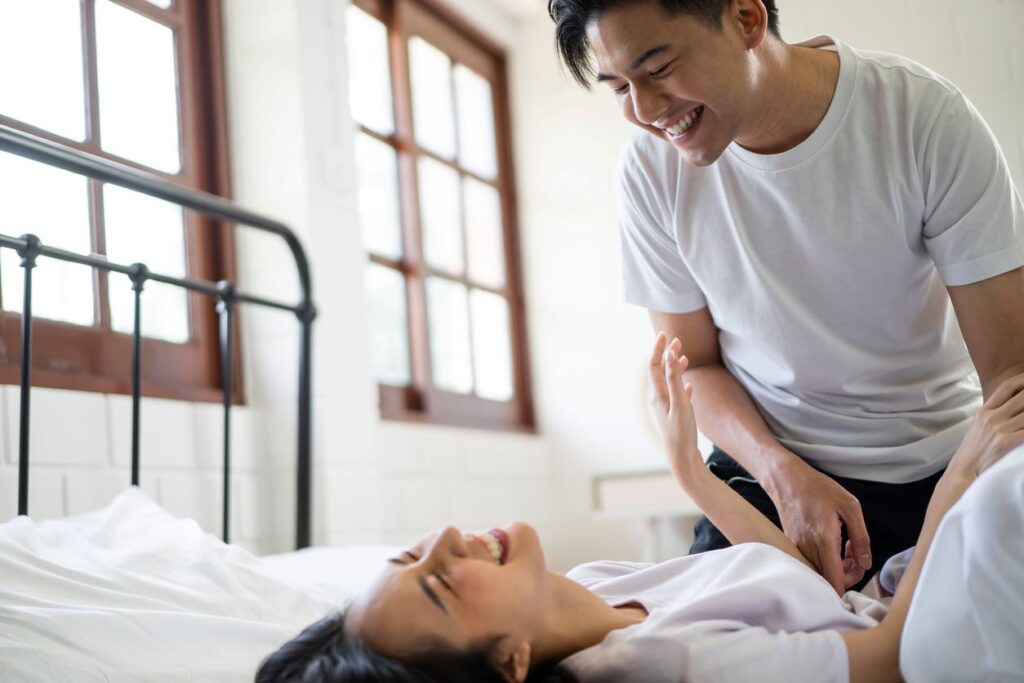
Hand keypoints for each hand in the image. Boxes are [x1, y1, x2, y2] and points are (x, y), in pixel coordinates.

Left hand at [647, 332, 701, 473]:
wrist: (683, 461)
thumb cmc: (681, 433)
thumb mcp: (680, 403)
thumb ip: (674, 379)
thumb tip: (669, 354)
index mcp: (656, 395)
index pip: (654, 366)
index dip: (659, 349)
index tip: (665, 335)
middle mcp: (658, 400)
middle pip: (660, 372)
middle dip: (667, 355)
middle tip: (677, 340)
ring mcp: (667, 409)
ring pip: (669, 383)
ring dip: (675, 369)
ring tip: (684, 357)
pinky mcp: (675, 417)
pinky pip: (677, 396)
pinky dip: (682, 386)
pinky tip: (690, 386)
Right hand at [769, 459, 870, 593]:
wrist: (787, 480)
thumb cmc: (818, 488)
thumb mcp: (850, 507)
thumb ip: (861, 538)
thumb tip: (866, 563)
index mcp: (824, 540)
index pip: (835, 581)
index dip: (851, 581)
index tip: (860, 566)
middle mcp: (808, 549)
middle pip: (829, 580)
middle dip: (848, 572)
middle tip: (856, 552)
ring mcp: (798, 549)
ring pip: (821, 572)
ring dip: (837, 565)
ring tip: (845, 544)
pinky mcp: (794, 546)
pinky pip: (812, 562)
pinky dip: (826, 558)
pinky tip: (831, 541)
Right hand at [948, 371, 1023, 478]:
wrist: (962, 474)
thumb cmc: (973, 454)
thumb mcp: (978, 429)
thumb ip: (995, 416)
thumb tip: (1015, 409)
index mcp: (984, 412)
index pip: (1007, 387)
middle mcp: (991, 417)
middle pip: (1022, 396)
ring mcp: (999, 430)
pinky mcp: (1006, 443)